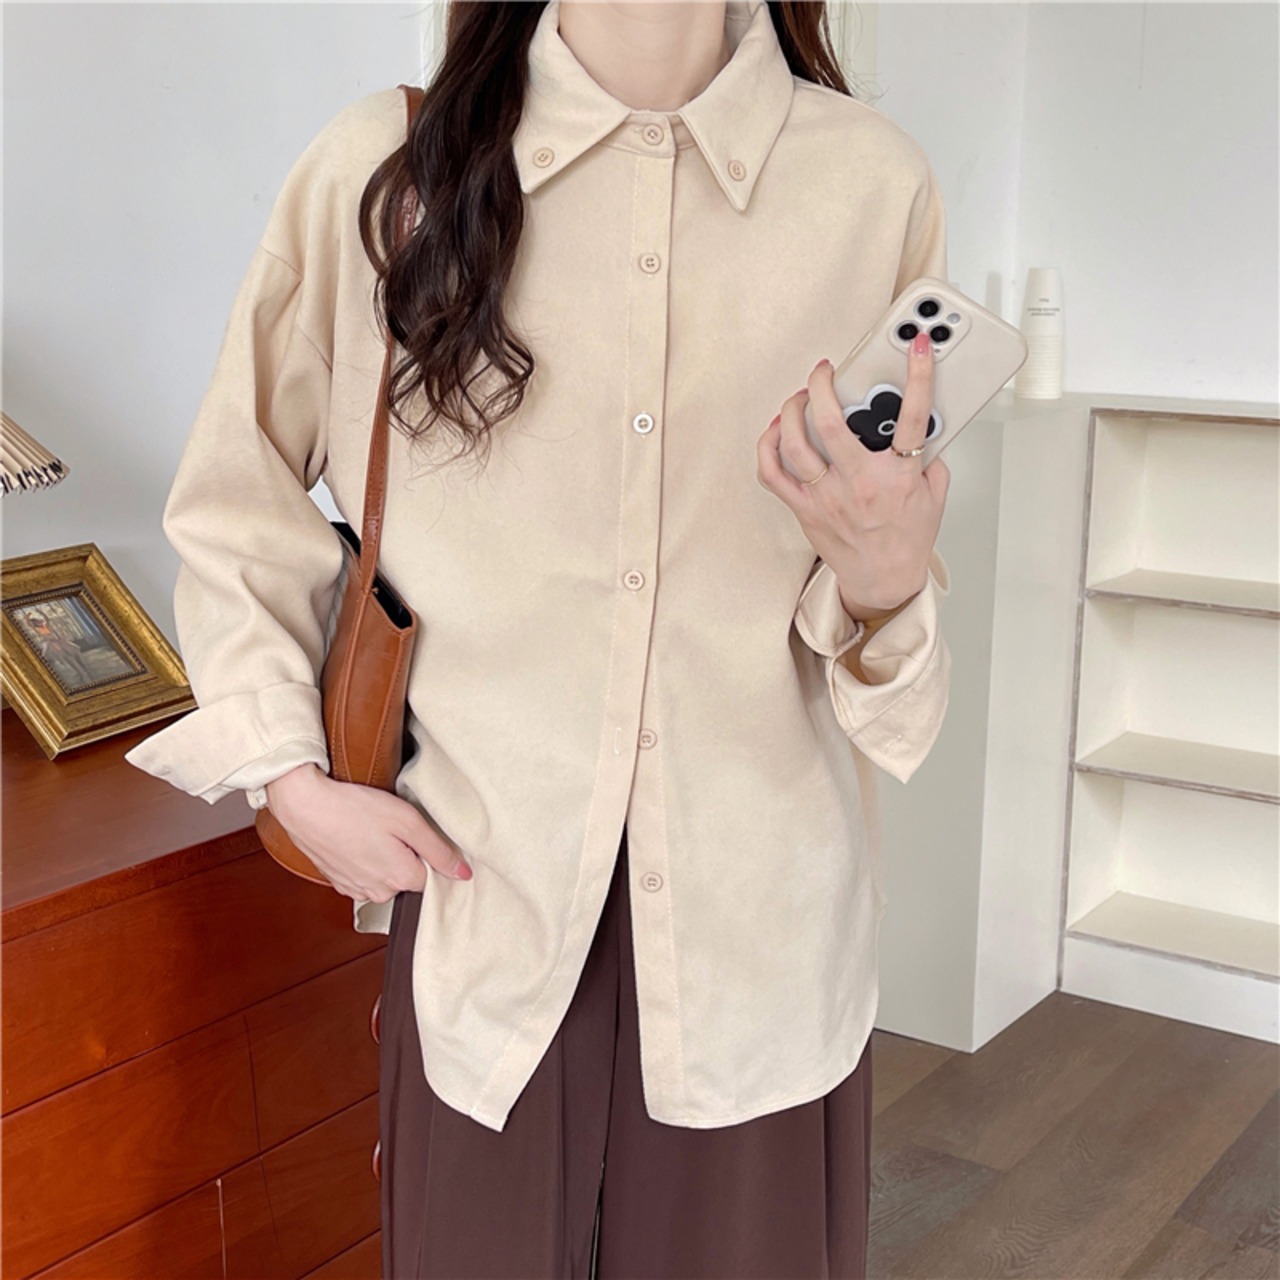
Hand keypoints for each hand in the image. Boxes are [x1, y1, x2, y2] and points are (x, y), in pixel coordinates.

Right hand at [265, 763, 470, 901]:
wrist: (305, 806)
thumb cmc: (355, 808)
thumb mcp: (407, 821)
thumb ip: (438, 850)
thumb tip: (463, 874)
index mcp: (402, 879)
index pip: (434, 878)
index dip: (432, 855)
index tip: (422, 836)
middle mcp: (380, 893)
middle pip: (410, 879)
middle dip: (408, 856)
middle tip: (395, 828)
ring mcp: (357, 890)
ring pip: (386, 878)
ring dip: (386, 859)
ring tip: (373, 831)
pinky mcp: (339, 882)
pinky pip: (365, 876)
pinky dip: (365, 860)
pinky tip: (358, 839)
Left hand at [755, 331, 948, 621]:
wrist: (884, 581)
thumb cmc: (907, 539)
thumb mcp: (935, 493)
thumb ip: (928, 455)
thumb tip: (920, 419)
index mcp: (897, 477)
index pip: (912, 417)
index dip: (919, 375)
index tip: (918, 345)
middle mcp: (858, 484)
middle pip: (831, 424)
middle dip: (823, 385)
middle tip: (825, 370)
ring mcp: (826, 497)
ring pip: (794, 445)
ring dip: (791, 410)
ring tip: (800, 396)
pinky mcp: (804, 509)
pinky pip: (772, 474)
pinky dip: (768, 447)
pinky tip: (776, 431)